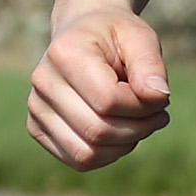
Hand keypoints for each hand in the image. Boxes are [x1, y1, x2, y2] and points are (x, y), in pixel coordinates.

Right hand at [27, 7, 171, 169]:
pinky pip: (79, 160)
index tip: (158, 96)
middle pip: (97, 131)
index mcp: (64, 53)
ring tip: (141, 123)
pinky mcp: (37, 128)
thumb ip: (151, 65)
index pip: (108, 101)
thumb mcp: (140, 38)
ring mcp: (36, 108)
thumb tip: (159, 97)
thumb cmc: (116, 36)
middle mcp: (43, 82)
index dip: (142, 107)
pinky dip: (108, 154)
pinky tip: (121, 132)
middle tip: (158, 114)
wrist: (84, 34)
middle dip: (138, 129)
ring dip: (124, 145)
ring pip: (87, 154)